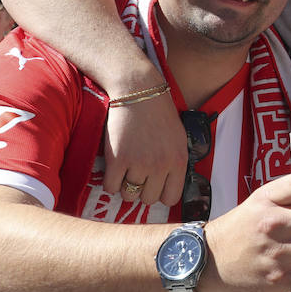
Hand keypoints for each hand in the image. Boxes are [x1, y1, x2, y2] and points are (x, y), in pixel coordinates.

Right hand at [103, 91, 186, 205]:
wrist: (139, 91)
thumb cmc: (159, 114)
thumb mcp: (178, 139)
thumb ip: (175, 163)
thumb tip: (168, 188)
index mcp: (180, 161)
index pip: (171, 198)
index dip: (160, 194)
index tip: (154, 187)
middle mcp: (161, 165)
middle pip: (148, 199)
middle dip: (142, 191)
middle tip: (137, 176)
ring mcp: (139, 163)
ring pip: (129, 195)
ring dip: (125, 186)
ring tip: (126, 171)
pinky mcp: (118, 159)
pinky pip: (111, 187)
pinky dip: (110, 182)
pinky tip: (114, 170)